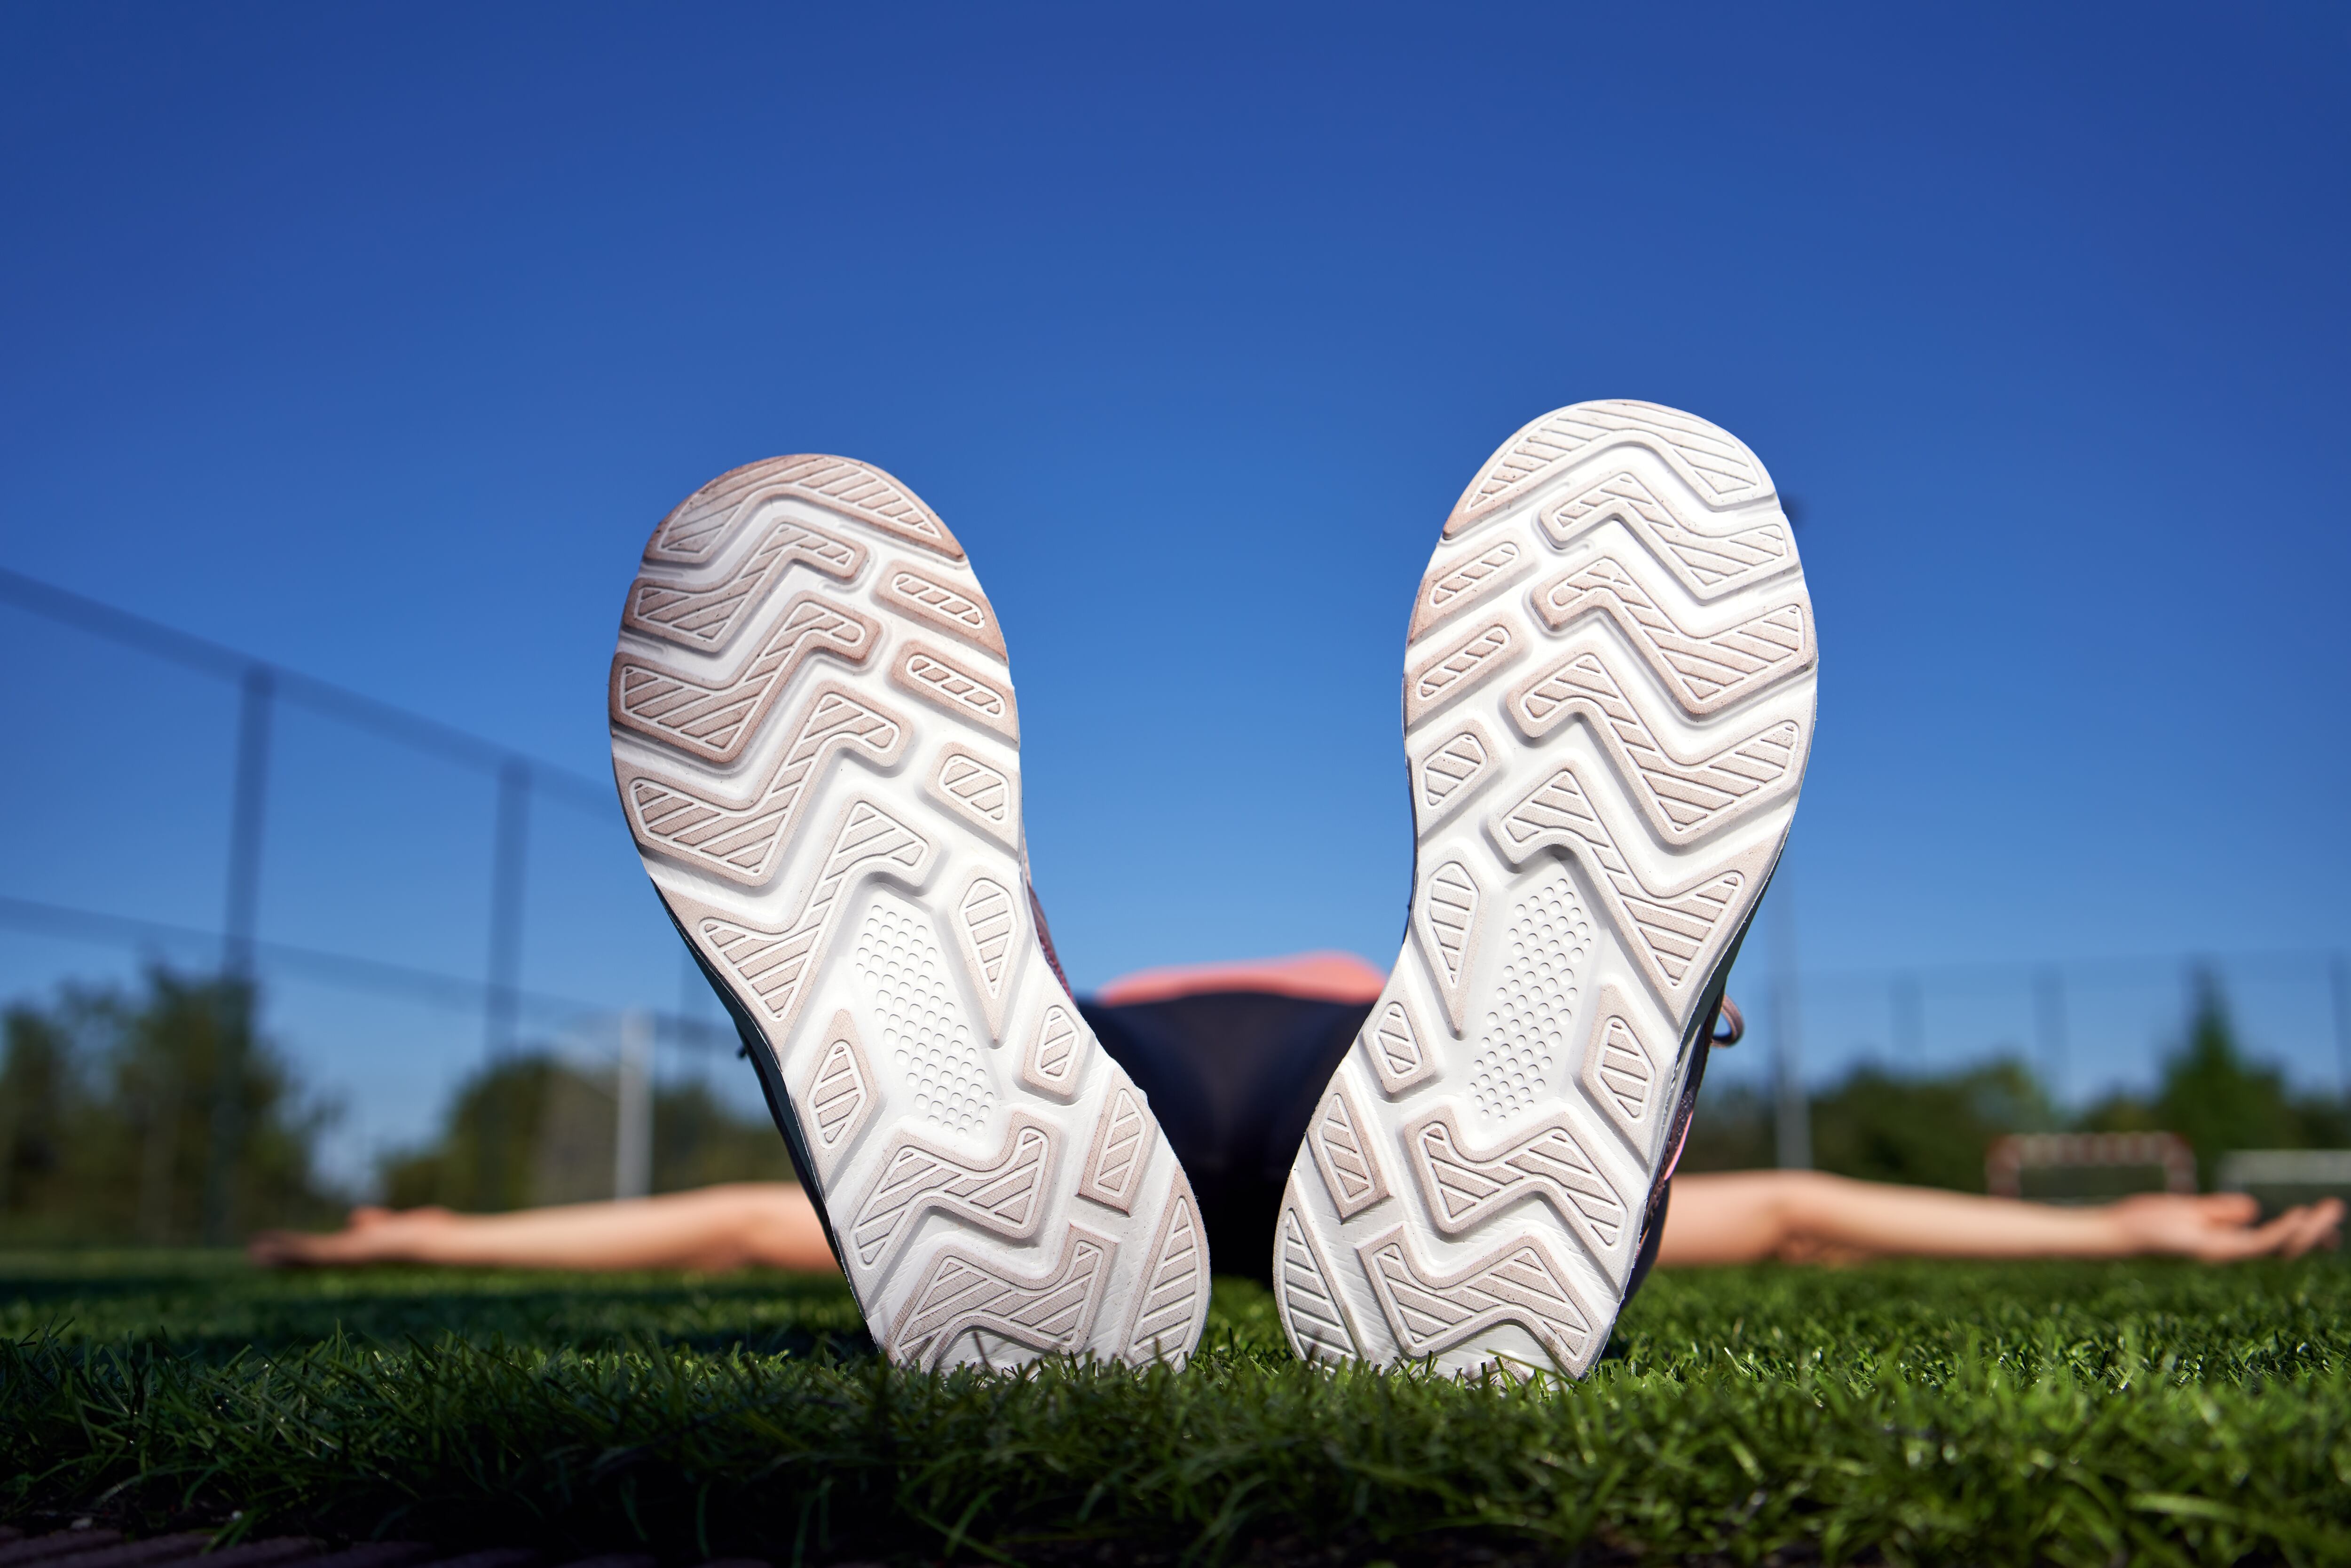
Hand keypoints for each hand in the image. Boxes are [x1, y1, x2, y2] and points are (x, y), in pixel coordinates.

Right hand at [246, 1205, 454, 1266]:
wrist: (437, 1242)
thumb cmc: (425, 1234)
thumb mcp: (393, 1226)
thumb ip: (373, 1224)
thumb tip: (354, 1218)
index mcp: (361, 1252)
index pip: (324, 1253)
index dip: (299, 1252)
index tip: (277, 1250)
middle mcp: (351, 1258)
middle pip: (310, 1257)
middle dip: (283, 1255)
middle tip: (254, 1253)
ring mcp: (347, 1258)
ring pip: (305, 1255)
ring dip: (279, 1252)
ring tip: (253, 1250)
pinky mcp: (346, 1253)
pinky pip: (313, 1252)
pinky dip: (292, 1250)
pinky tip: (276, 1247)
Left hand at [2106, 1192, 2341, 1260]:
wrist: (2117, 1231)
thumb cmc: (2146, 1221)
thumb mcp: (2191, 1209)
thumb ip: (2222, 1211)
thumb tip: (2255, 1208)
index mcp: (2225, 1243)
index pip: (2273, 1242)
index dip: (2301, 1234)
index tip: (2321, 1216)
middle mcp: (2229, 1252)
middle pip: (2282, 1248)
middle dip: (2312, 1233)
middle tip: (2335, 1209)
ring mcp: (2223, 1254)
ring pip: (2277, 1247)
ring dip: (2305, 1230)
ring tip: (2326, 1210)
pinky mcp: (2212, 1250)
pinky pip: (2257, 1244)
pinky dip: (2281, 1232)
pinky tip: (2298, 1217)